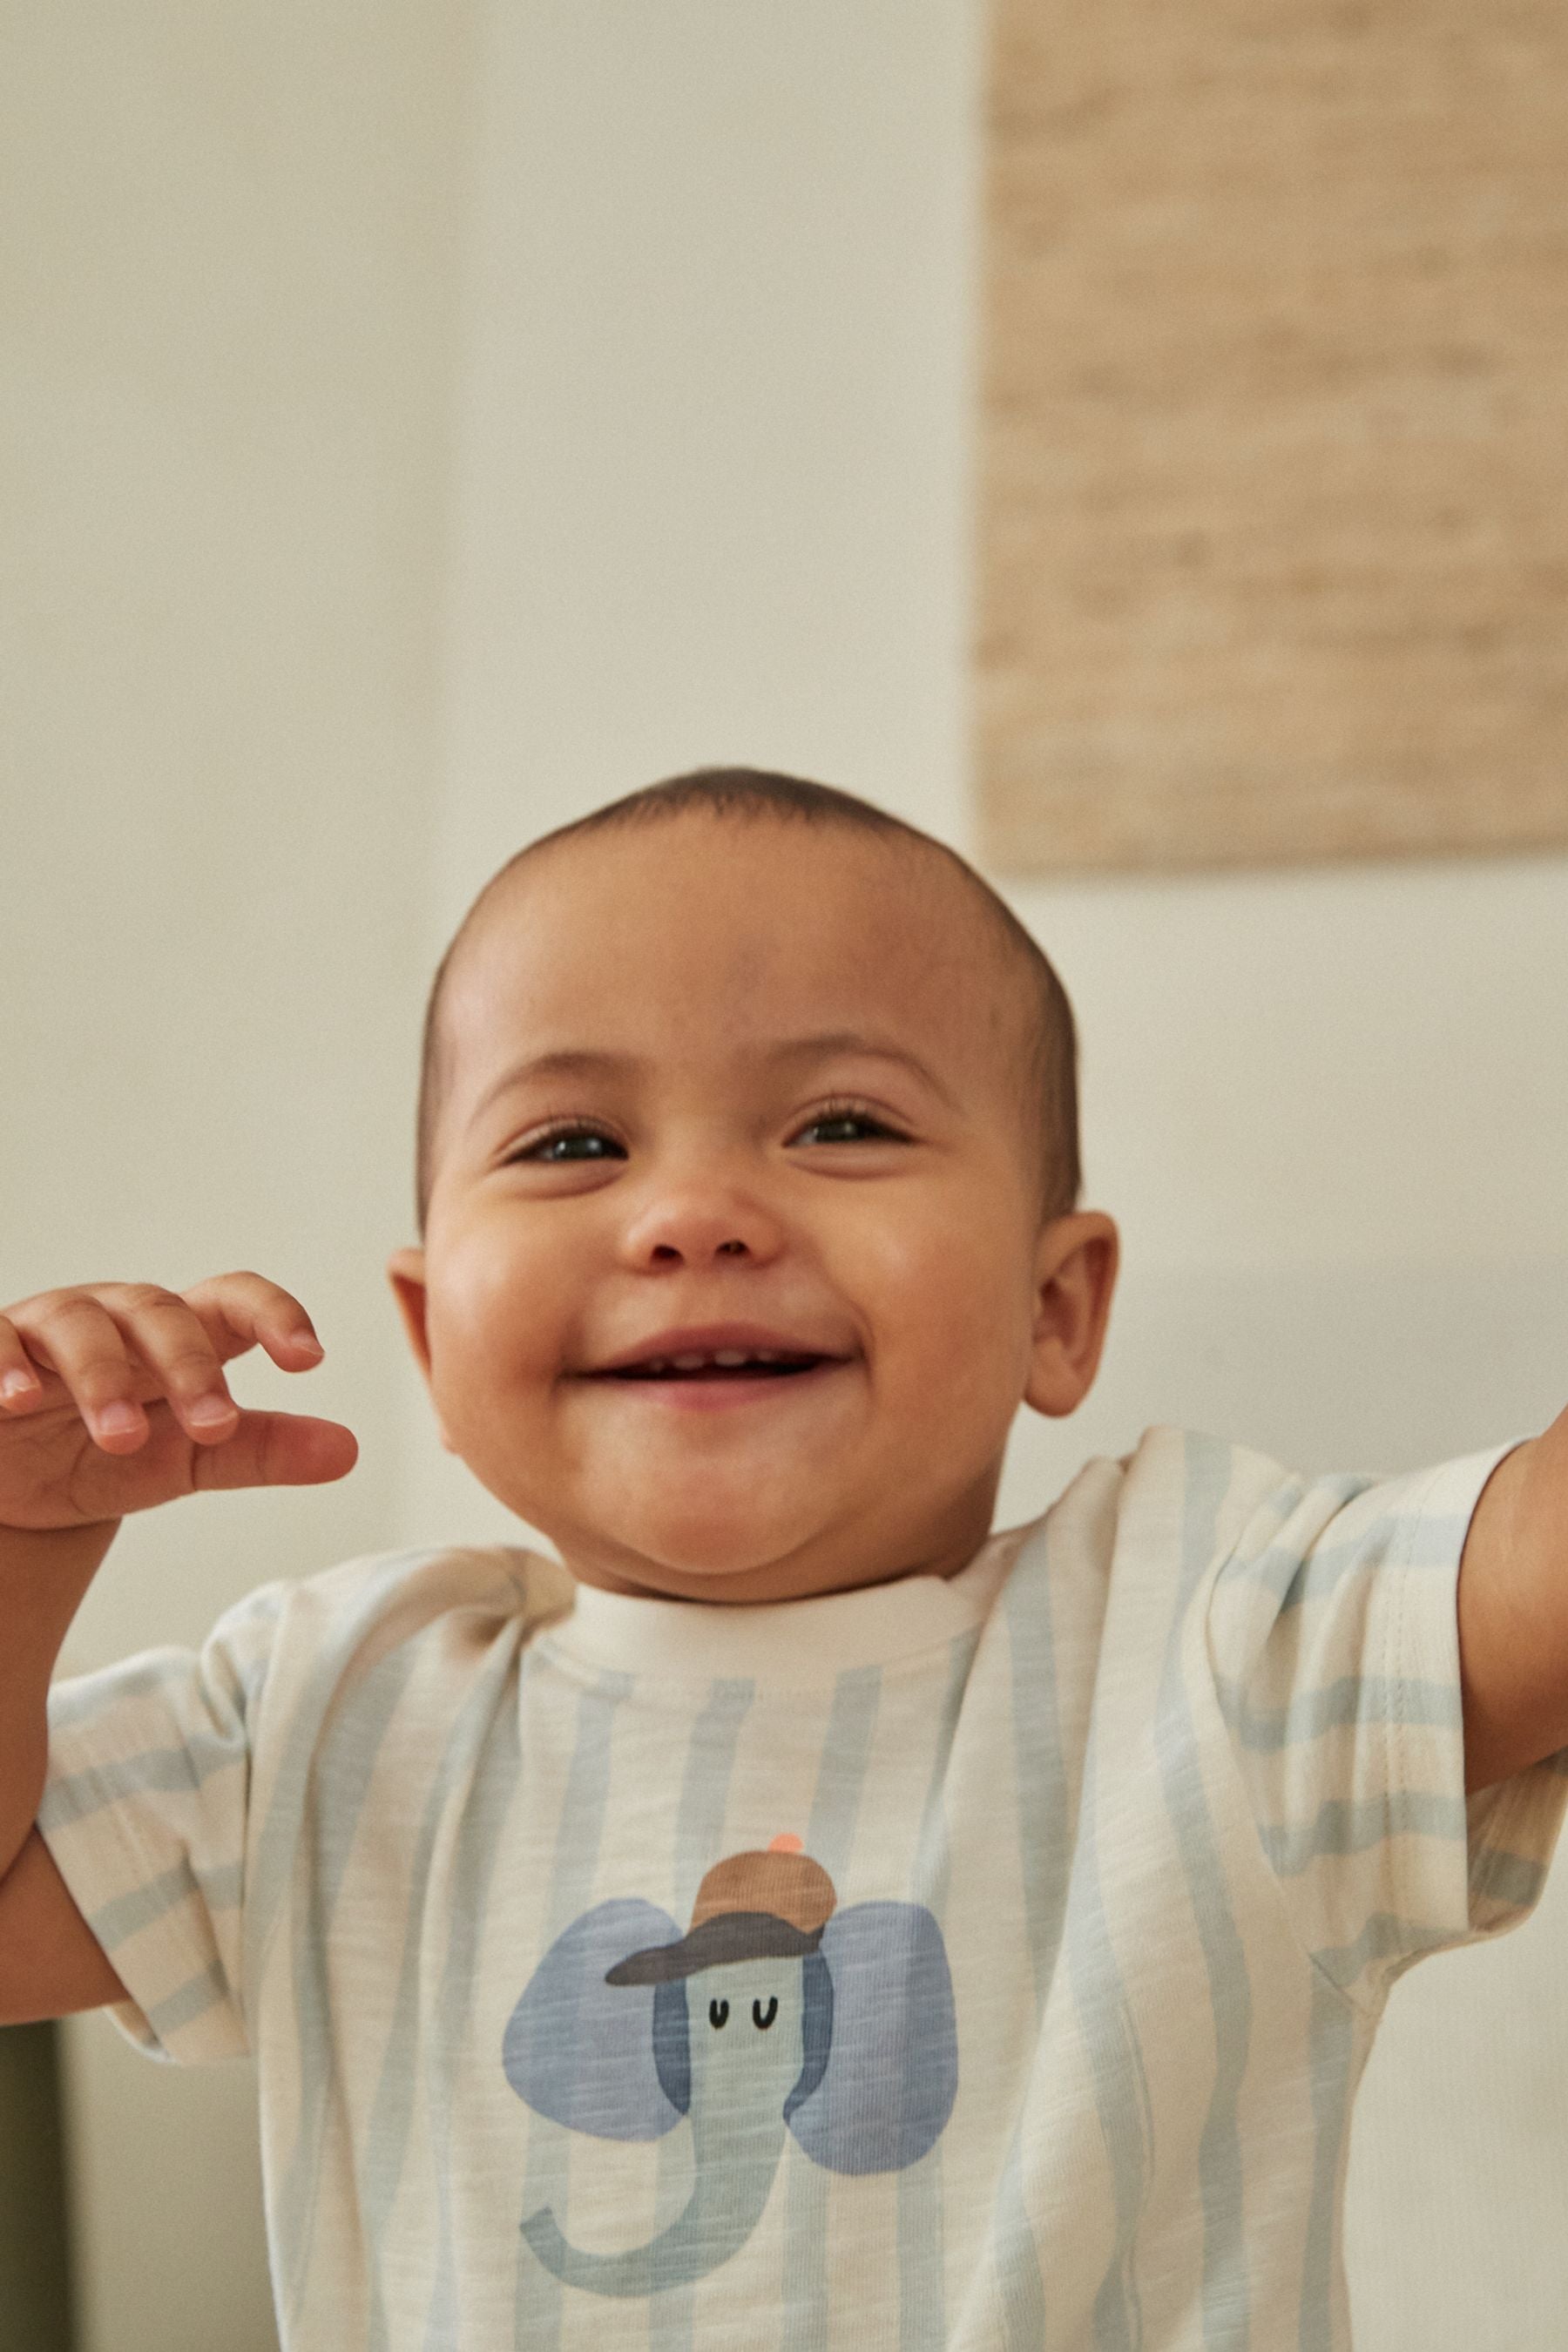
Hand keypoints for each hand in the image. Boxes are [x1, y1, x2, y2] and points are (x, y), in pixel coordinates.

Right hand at [0, 1274, 357, 1532]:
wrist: (22, 1487)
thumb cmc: (114, 1454)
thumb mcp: (192, 1458)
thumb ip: (264, 1451)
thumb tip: (347, 1451)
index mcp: (184, 1334)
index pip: (235, 1301)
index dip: (275, 1315)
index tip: (309, 1357)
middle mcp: (121, 1317)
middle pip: (162, 1313)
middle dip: (190, 1367)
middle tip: (213, 1426)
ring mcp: (51, 1327)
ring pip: (82, 1326)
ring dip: (103, 1378)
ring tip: (118, 1435)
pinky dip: (5, 1366)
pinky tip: (15, 1399)